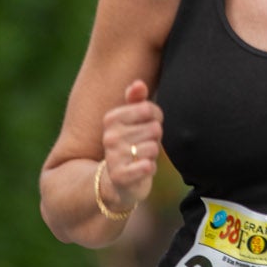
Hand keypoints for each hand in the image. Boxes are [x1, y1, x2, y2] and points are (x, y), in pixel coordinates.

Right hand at [101, 80, 162, 210]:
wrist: (117, 183)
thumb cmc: (130, 146)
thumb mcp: (132, 121)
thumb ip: (136, 101)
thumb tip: (138, 83)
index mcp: (111, 118)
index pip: (149, 109)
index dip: (156, 119)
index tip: (147, 127)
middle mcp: (110, 136)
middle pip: (154, 128)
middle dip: (154, 138)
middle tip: (143, 146)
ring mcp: (114, 156)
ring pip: (154, 147)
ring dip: (152, 155)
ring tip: (141, 158)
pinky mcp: (120, 176)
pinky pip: (147, 166)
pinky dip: (150, 168)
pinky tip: (143, 169)